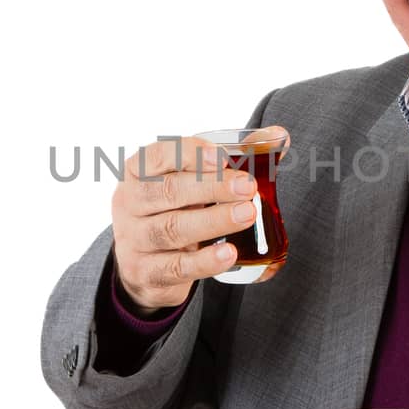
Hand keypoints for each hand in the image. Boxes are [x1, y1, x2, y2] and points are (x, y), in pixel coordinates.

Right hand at [110, 127, 286, 312]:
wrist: (144, 264)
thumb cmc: (174, 209)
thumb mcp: (192, 181)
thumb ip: (233, 157)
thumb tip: (279, 135)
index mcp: (138, 172)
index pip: (157, 156)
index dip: (189, 154)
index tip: (222, 156)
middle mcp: (129, 203)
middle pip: (168, 191)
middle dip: (211, 187)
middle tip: (248, 187)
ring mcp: (134, 240)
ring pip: (172, 229)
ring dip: (213, 221)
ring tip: (247, 214)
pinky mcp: (146, 273)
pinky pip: (175, 267)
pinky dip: (204, 261)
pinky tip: (228, 253)